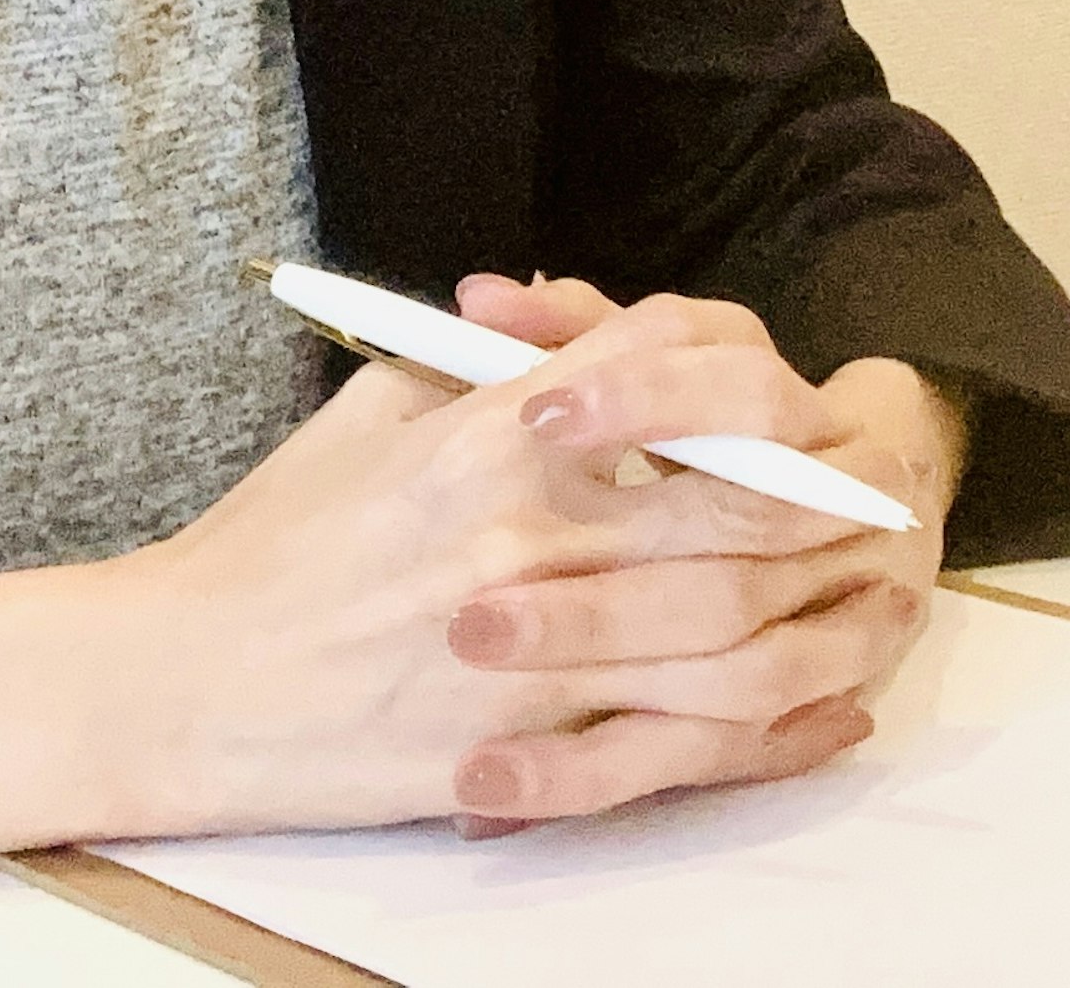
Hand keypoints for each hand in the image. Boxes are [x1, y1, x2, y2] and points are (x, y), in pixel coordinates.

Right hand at [116, 284, 934, 840]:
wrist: (184, 680)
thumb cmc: (273, 539)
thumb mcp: (375, 409)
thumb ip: (480, 361)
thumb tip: (567, 320)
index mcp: (493, 430)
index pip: (669, 365)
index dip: (749, 371)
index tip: (788, 392)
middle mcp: (531, 530)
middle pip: (737, 493)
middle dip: (828, 489)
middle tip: (884, 488)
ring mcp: (535, 647)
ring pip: (735, 623)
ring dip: (826, 608)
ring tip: (885, 595)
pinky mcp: (526, 748)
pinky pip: (687, 740)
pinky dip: (779, 729)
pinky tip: (833, 711)